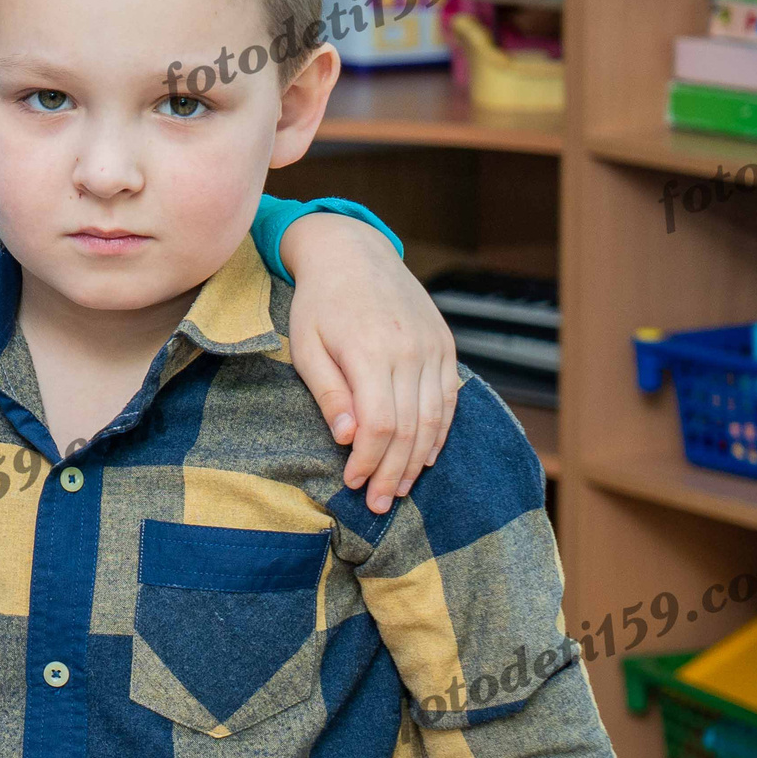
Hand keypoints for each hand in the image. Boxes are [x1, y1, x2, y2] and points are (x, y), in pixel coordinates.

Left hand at [280, 217, 458, 513]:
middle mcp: (409, 351)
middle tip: (380, 505)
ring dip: (418, 460)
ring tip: (400, 489)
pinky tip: (423, 457)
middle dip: (394, 472)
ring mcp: (432, 348)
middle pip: (410, 429)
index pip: (379, 425)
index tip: (353, 484)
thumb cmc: (319, 303)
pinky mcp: (445, 345)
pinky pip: (449, 399)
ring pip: (434, 418)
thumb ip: (329, 392)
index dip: (369, 461)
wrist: (353, 252)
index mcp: (371, 352)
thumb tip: (348, 439)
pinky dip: (439, 433)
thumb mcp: (307, 345)